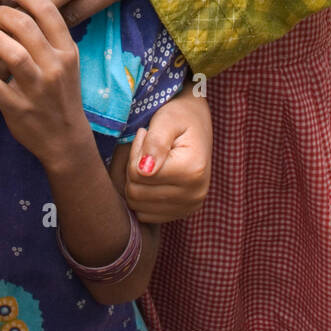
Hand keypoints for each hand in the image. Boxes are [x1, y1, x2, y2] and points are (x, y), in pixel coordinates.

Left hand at [0, 0, 89, 167]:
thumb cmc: (60, 92)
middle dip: (3, 14)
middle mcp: (55, 67)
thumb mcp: (66, 60)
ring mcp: (36, 89)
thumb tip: (24, 1)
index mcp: (67, 51)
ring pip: (12, 53)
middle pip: (26, 27)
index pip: (48, 11)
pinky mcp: (18, 108)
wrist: (64, 138)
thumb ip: (49, 34)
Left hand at [125, 91, 211, 223]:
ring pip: (138, 206)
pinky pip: (147, 214)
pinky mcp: (183, 212)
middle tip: (144, 148)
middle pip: (136, 193)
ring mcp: (190, 206)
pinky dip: (144, 196)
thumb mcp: (166, 120)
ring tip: (148, 160)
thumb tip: (144, 171)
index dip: (134, 153)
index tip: (144, 135)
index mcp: (191, 171)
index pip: (137, 175)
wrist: (197, 121)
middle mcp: (194, 194)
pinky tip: (152, 177)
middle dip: (133, 169)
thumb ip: (155, 143)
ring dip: (137, 183)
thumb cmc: (179, 116)